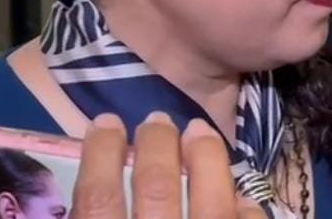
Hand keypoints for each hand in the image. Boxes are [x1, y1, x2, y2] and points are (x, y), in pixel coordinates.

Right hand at [71, 113, 265, 218]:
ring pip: (213, 202)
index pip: (98, 201)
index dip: (100, 155)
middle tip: (156, 121)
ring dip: (205, 158)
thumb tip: (88, 187)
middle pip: (158, 189)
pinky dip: (243, 204)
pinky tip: (237, 192)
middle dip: (157, 146)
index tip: (105, 123)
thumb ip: (95, 213)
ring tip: (198, 131)